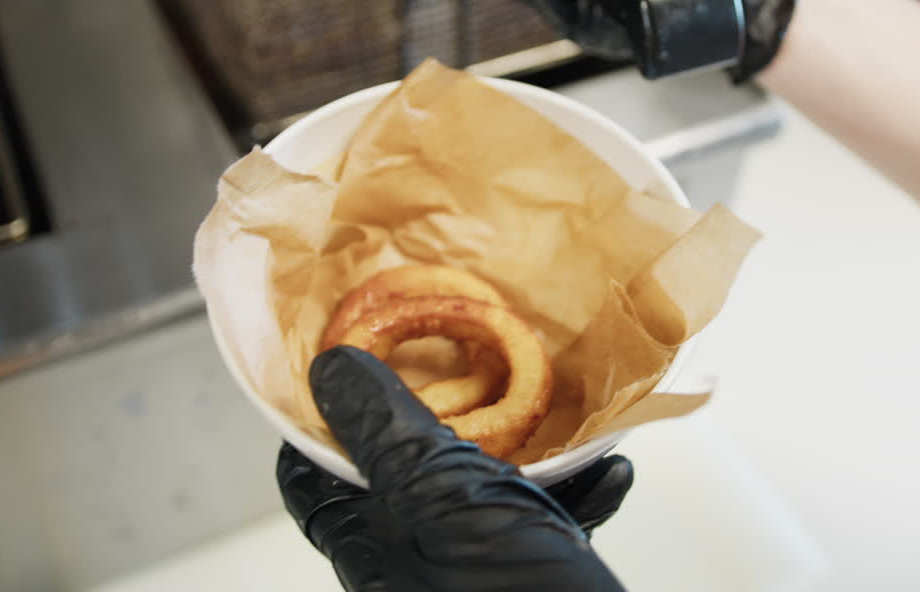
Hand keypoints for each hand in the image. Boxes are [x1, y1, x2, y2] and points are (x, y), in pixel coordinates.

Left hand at [277, 345, 632, 591]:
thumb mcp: (441, 499)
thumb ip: (386, 435)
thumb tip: (332, 371)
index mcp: (368, 545)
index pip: (312, 469)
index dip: (325, 406)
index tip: (356, 350)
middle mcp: (409, 561)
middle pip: (401, 466)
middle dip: (438, 410)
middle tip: (470, 358)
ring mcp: (469, 572)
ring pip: (476, 486)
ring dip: (520, 448)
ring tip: (554, 415)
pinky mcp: (524, 580)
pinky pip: (538, 521)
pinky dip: (571, 494)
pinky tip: (607, 475)